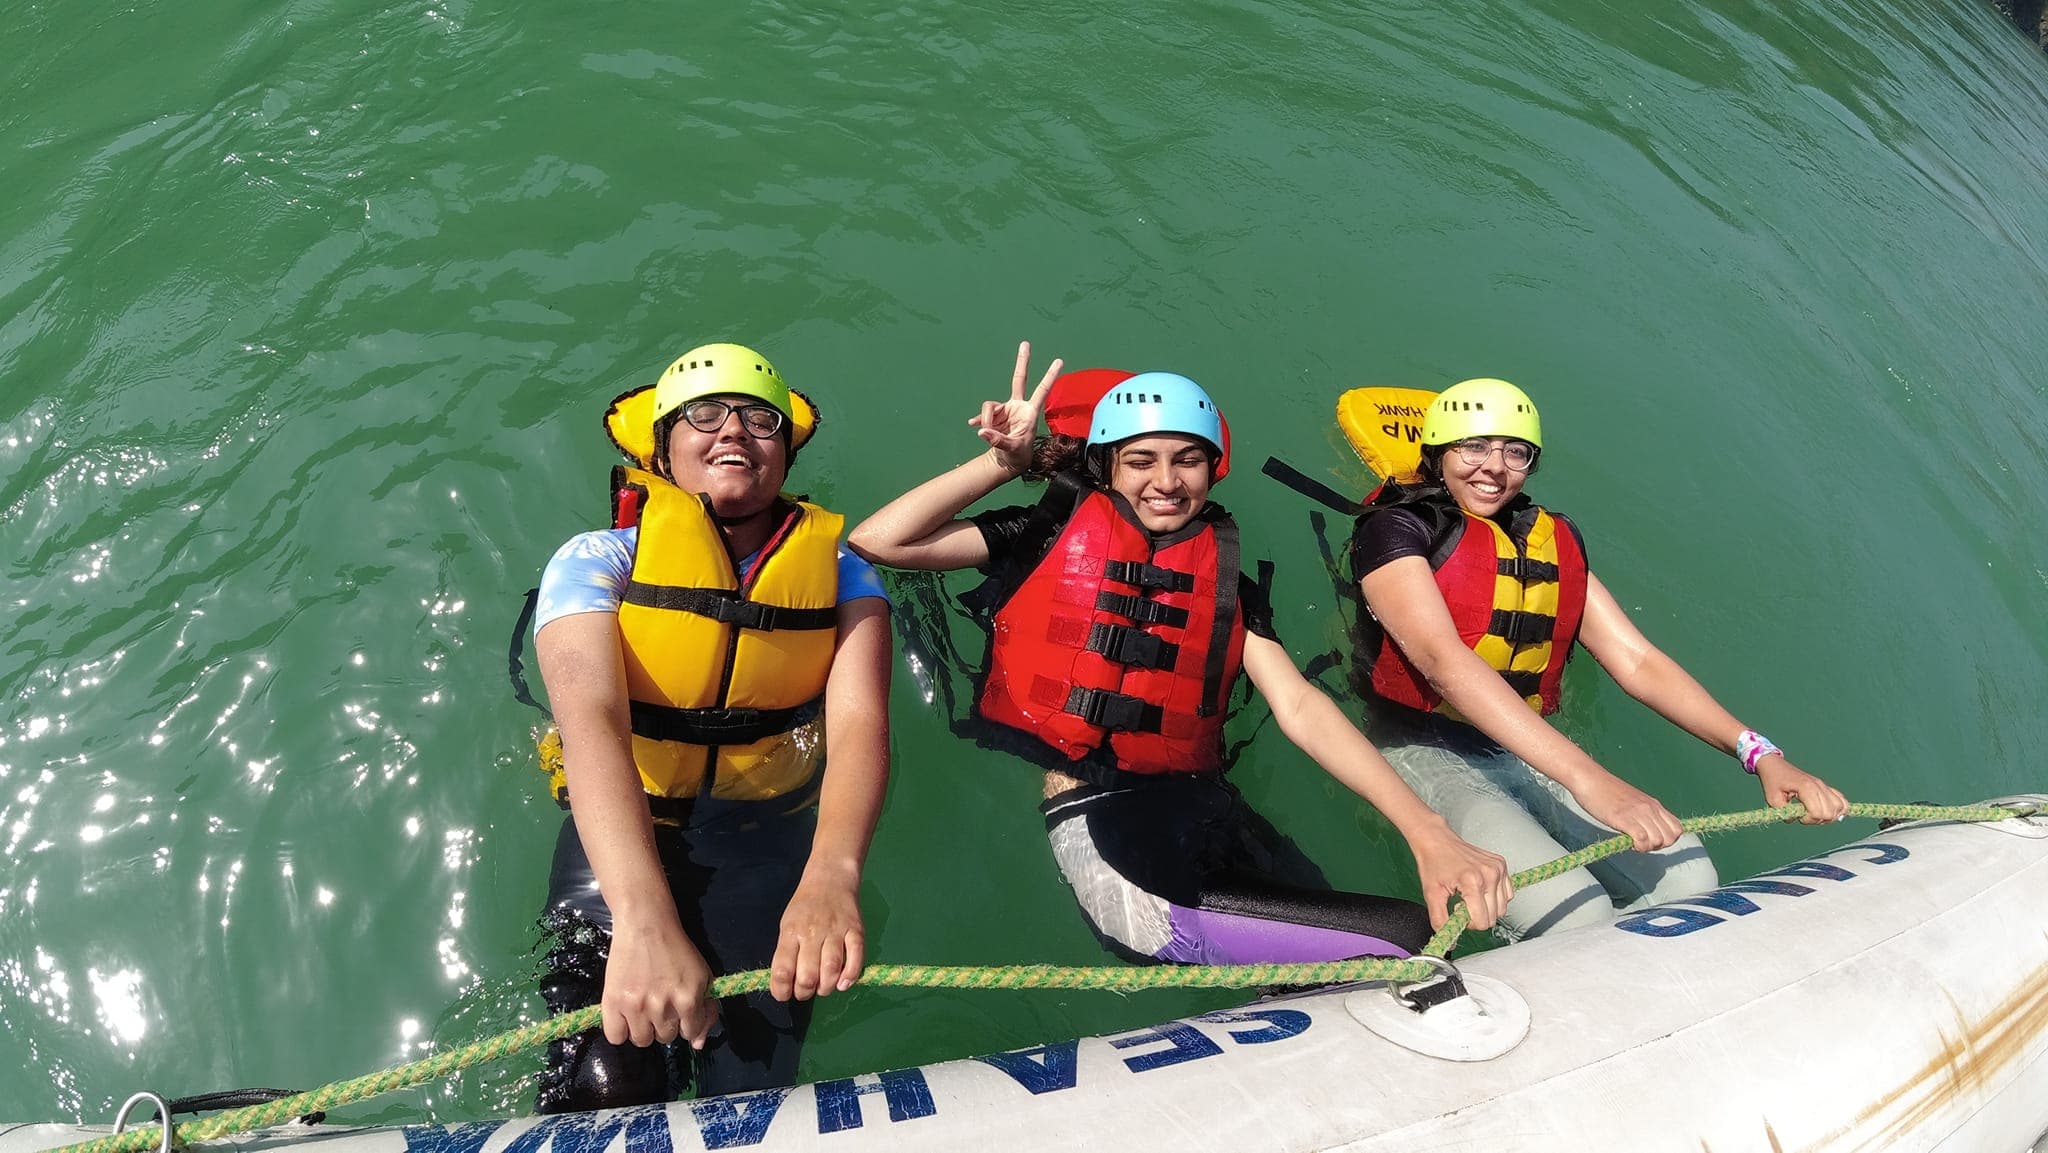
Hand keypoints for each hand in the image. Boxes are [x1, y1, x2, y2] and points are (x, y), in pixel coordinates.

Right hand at [600, 912, 718, 1048]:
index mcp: (689, 1000)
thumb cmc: (677, 949)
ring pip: (641, 1041)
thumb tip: (698, 1045)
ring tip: (642, 1006)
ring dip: (643, 1028)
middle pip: (665, 1039)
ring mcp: (636, 1006)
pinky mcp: (612, 1002)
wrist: (646, 925)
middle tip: (658, 1001)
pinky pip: (615, 1037)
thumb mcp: (703, 976)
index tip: (678, 1009)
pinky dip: (620, 1030)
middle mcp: (663, 1007)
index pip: (690, 1033)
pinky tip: (625, 1014)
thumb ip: (707, 1010)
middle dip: (664, 1024)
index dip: (685, 1022)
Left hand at [771, 871, 865, 1000]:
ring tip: (824, 987)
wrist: (830, 877)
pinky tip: (844, 983)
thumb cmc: (805, 906)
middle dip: (805, 992)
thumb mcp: (787, 925)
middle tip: (806, 991)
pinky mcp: (856, 930)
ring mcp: (836, 931)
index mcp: (791, 933)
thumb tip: (787, 984)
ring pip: (831, 970)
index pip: (782, 970)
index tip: (784, 995)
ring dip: (827, 987)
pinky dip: (851, 975)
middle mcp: (812, 933)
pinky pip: (856, 958)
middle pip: (808, 975)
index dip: (781, 990)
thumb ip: (787, 953)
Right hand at [968, 341, 1061, 473]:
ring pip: (990, 406)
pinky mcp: (994, 416)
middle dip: (1022, 361)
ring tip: (987, 434)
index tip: (1059, 361)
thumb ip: (998, 440)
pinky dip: (979, 420)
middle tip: (1026, 343)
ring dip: (987, 419)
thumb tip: (982, 430)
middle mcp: (1018, 406)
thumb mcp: (1011, 449)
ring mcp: (1005, 410)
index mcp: (1030, 412)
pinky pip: (983, 414)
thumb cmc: (1018, 455)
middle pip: (1019, 379)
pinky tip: (973, 426)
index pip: (1042, 390)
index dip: (1050, 376)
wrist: (1007, 461)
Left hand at [1408, 824, 1512, 931]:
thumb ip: (1441, 921)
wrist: (1436, 840)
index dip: (1469, 923)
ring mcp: (1498, 868)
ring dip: (1487, 907)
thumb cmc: (1433, 864)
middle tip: (1461, 902)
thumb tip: (1451, 942)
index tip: (1457, 910)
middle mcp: (1490, 875)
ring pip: (1502, 907)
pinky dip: (1495, 897)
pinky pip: (1507, 893)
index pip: (1483, 921)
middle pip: (1494, 916)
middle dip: (1478, 916)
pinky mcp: (1502, 864)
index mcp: (1473, 883)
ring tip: (1469, 895)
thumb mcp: (1431, 895)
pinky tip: (1479, 889)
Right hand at [1570, 770, 1683, 851]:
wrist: (1590, 779)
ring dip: (1647, 847)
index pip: (1677, 829)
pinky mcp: (1624, 818)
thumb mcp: (1633, 801)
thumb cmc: (1605, 791)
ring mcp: (1638, 813)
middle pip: (1670, 838)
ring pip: (1658, 840)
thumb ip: (1644, 814)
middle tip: (1642, 843)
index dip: (1667, 840)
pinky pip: (1642, 839)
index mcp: (1654, 804)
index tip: (1652, 840)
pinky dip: (1638, 846)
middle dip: (1658, 846)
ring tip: (1633, 842)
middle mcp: (1650, 808)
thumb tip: (1648, 832)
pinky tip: (1628, 842)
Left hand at [1756, 755, 1847, 822]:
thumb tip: (1795, 819)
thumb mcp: (1773, 800)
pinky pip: (1842, 800)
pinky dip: (1838, 809)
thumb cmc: (1773, 782)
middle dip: (1818, 820)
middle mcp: (1819, 786)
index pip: (1818, 813)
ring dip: (1829, 816)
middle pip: (1831, 813)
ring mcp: (1824, 786)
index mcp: (1806, 788)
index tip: (1798, 816)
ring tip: (1815, 815)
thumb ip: (1784, 813)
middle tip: (1805, 816)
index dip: (1808, 820)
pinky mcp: (1826, 787)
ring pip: (1840, 807)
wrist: (1775, 766)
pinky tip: (1827, 812)